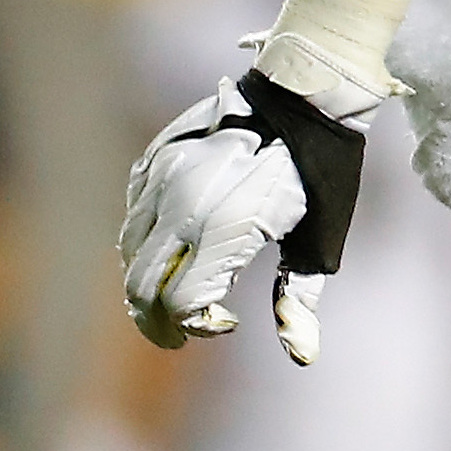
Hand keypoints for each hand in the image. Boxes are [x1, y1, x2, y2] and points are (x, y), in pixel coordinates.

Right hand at [119, 69, 367, 365]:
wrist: (305, 95)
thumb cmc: (322, 174)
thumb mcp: (320, 239)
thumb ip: (299, 298)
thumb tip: (302, 356)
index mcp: (227, 229)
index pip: (182, 303)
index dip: (199, 326)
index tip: (226, 323)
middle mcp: (184, 205)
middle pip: (141, 287)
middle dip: (158, 321)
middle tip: (182, 333)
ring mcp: (162, 179)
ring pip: (128, 252)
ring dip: (146, 284)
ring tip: (176, 294)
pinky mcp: (152, 160)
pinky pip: (132, 216)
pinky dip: (143, 244)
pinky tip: (175, 249)